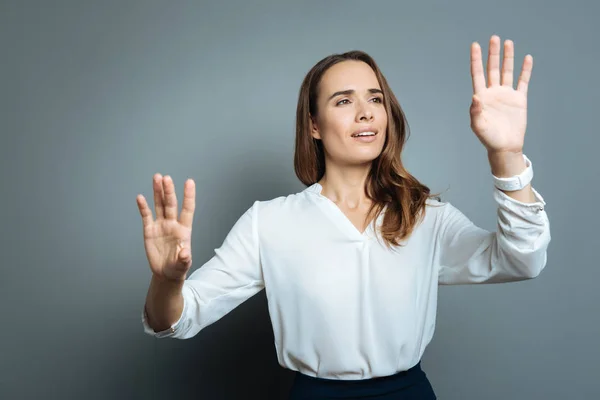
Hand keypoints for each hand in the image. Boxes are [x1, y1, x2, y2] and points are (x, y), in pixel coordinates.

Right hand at [136, 174, 195, 281]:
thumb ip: (184, 259)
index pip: (187, 209)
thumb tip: (185, 254)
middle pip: (171, 204)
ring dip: (158, 192)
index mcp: (184, 230)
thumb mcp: (182, 265)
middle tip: (166, 178)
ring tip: (156, 178)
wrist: (165, 273)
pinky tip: (140, 197)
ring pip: (159, 205)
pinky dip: (143, 207)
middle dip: (168, 191)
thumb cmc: (177, 267)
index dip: (188, 196)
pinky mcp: (149, 230)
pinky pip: (146, 216)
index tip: (189, 181)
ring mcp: (161, 226)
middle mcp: (173, 224)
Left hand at [469, 35, 532, 153]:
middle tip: (494, 38)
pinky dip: (525, 70)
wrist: (505, 146)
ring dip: (508, 57)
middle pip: (493, 69)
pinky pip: (523, 81)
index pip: (477, 74)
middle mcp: (493, 93)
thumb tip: (475, 97)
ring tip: (508, 42)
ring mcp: (506, 95)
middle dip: (493, 54)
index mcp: (481, 97)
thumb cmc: (488, 138)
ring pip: (507, 71)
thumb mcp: (478, 126)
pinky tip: (527, 59)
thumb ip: (475, 112)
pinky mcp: (519, 99)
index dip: (476, 60)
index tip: (475, 46)